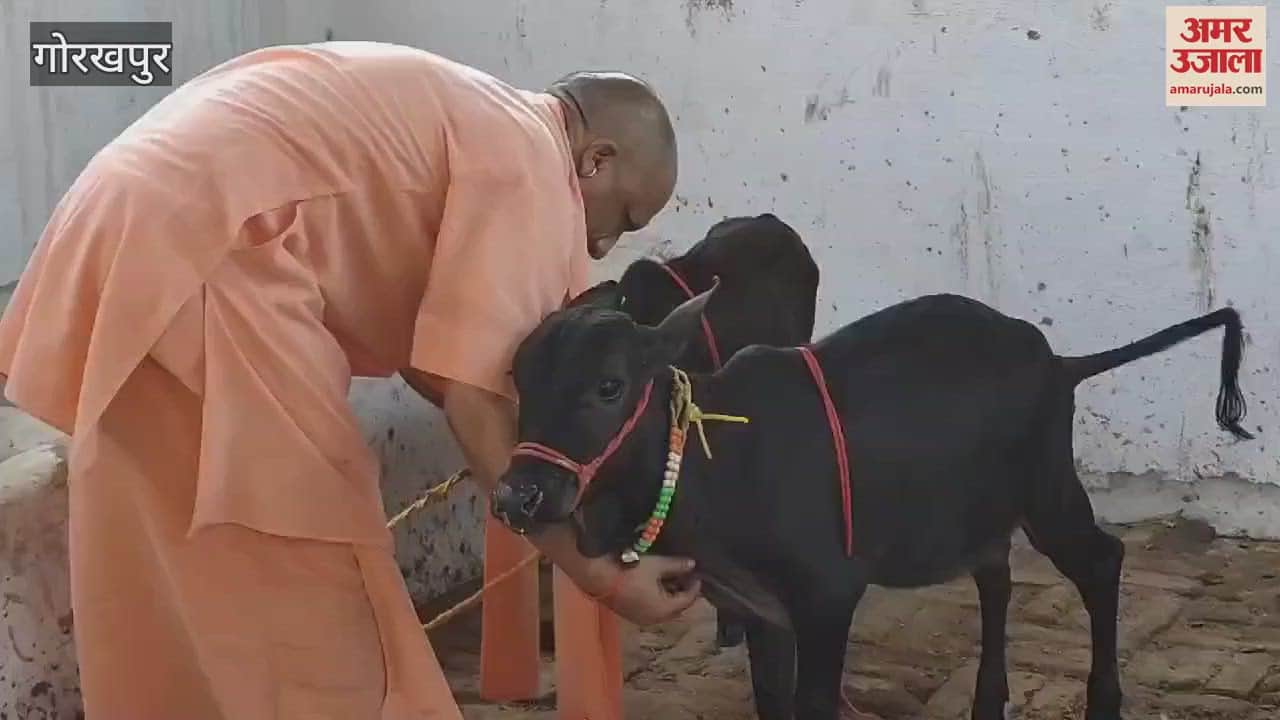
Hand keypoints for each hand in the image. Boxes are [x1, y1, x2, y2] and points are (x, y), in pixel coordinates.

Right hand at [584, 555, 701, 625]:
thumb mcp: (657, 565)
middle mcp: (653, 619)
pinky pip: (650, 608)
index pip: (687, 600)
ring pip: (662, 609)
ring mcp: (639, 618)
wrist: (597, 576)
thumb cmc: (631, 569)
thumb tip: (692, 564)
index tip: (697, 573)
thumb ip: (676, 565)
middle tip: (686, 576)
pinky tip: (654, 583)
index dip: (694, 587)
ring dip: (668, 595)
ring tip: (671, 577)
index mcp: (663, 610)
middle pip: (675, 608)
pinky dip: (656, 598)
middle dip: (682, 593)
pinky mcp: (628, 613)